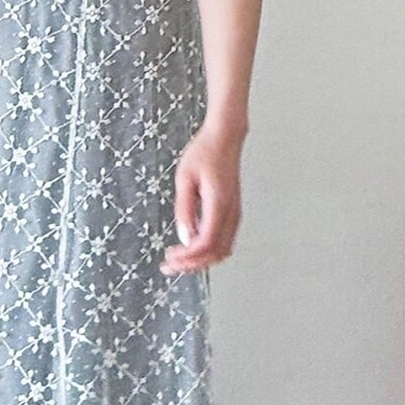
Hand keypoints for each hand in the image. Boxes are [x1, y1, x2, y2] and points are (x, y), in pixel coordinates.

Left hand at [161, 123, 242, 275]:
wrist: (225, 138)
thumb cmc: (204, 153)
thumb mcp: (185, 178)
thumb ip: (184, 209)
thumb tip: (183, 237)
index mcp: (219, 204)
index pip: (206, 243)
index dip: (187, 257)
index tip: (169, 258)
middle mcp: (231, 212)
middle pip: (215, 253)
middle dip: (192, 265)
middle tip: (169, 266)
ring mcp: (234, 213)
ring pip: (222, 250)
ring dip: (201, 260)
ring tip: (178, 259)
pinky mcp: (232, 211)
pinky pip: (224, 240)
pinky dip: (208, 251)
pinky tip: (190, 246)